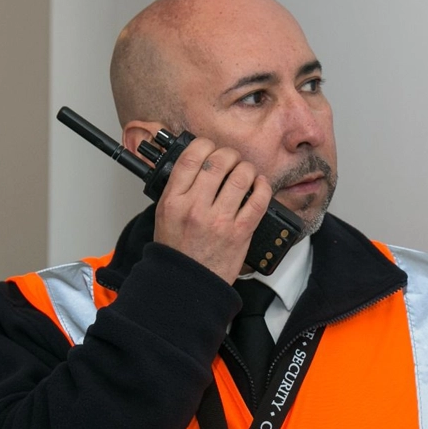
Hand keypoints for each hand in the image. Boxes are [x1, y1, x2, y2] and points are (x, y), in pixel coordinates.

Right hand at [152, 138, 271, 283]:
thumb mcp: (164, 215)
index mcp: (173, 200)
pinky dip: (263, 186)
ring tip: (246, 172)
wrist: (187, 283)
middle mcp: (195, 207)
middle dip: (229, 155)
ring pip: (241, 176)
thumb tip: (198, 163)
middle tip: (232, 160)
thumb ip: (179, 189)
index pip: (191, 158)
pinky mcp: (240, 232)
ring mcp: (219, 220)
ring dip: (247, 168)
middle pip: (219, 162)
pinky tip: (259, 185)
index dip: (204, 145)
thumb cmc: (177, 251)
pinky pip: (259, 200)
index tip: (210, 148)